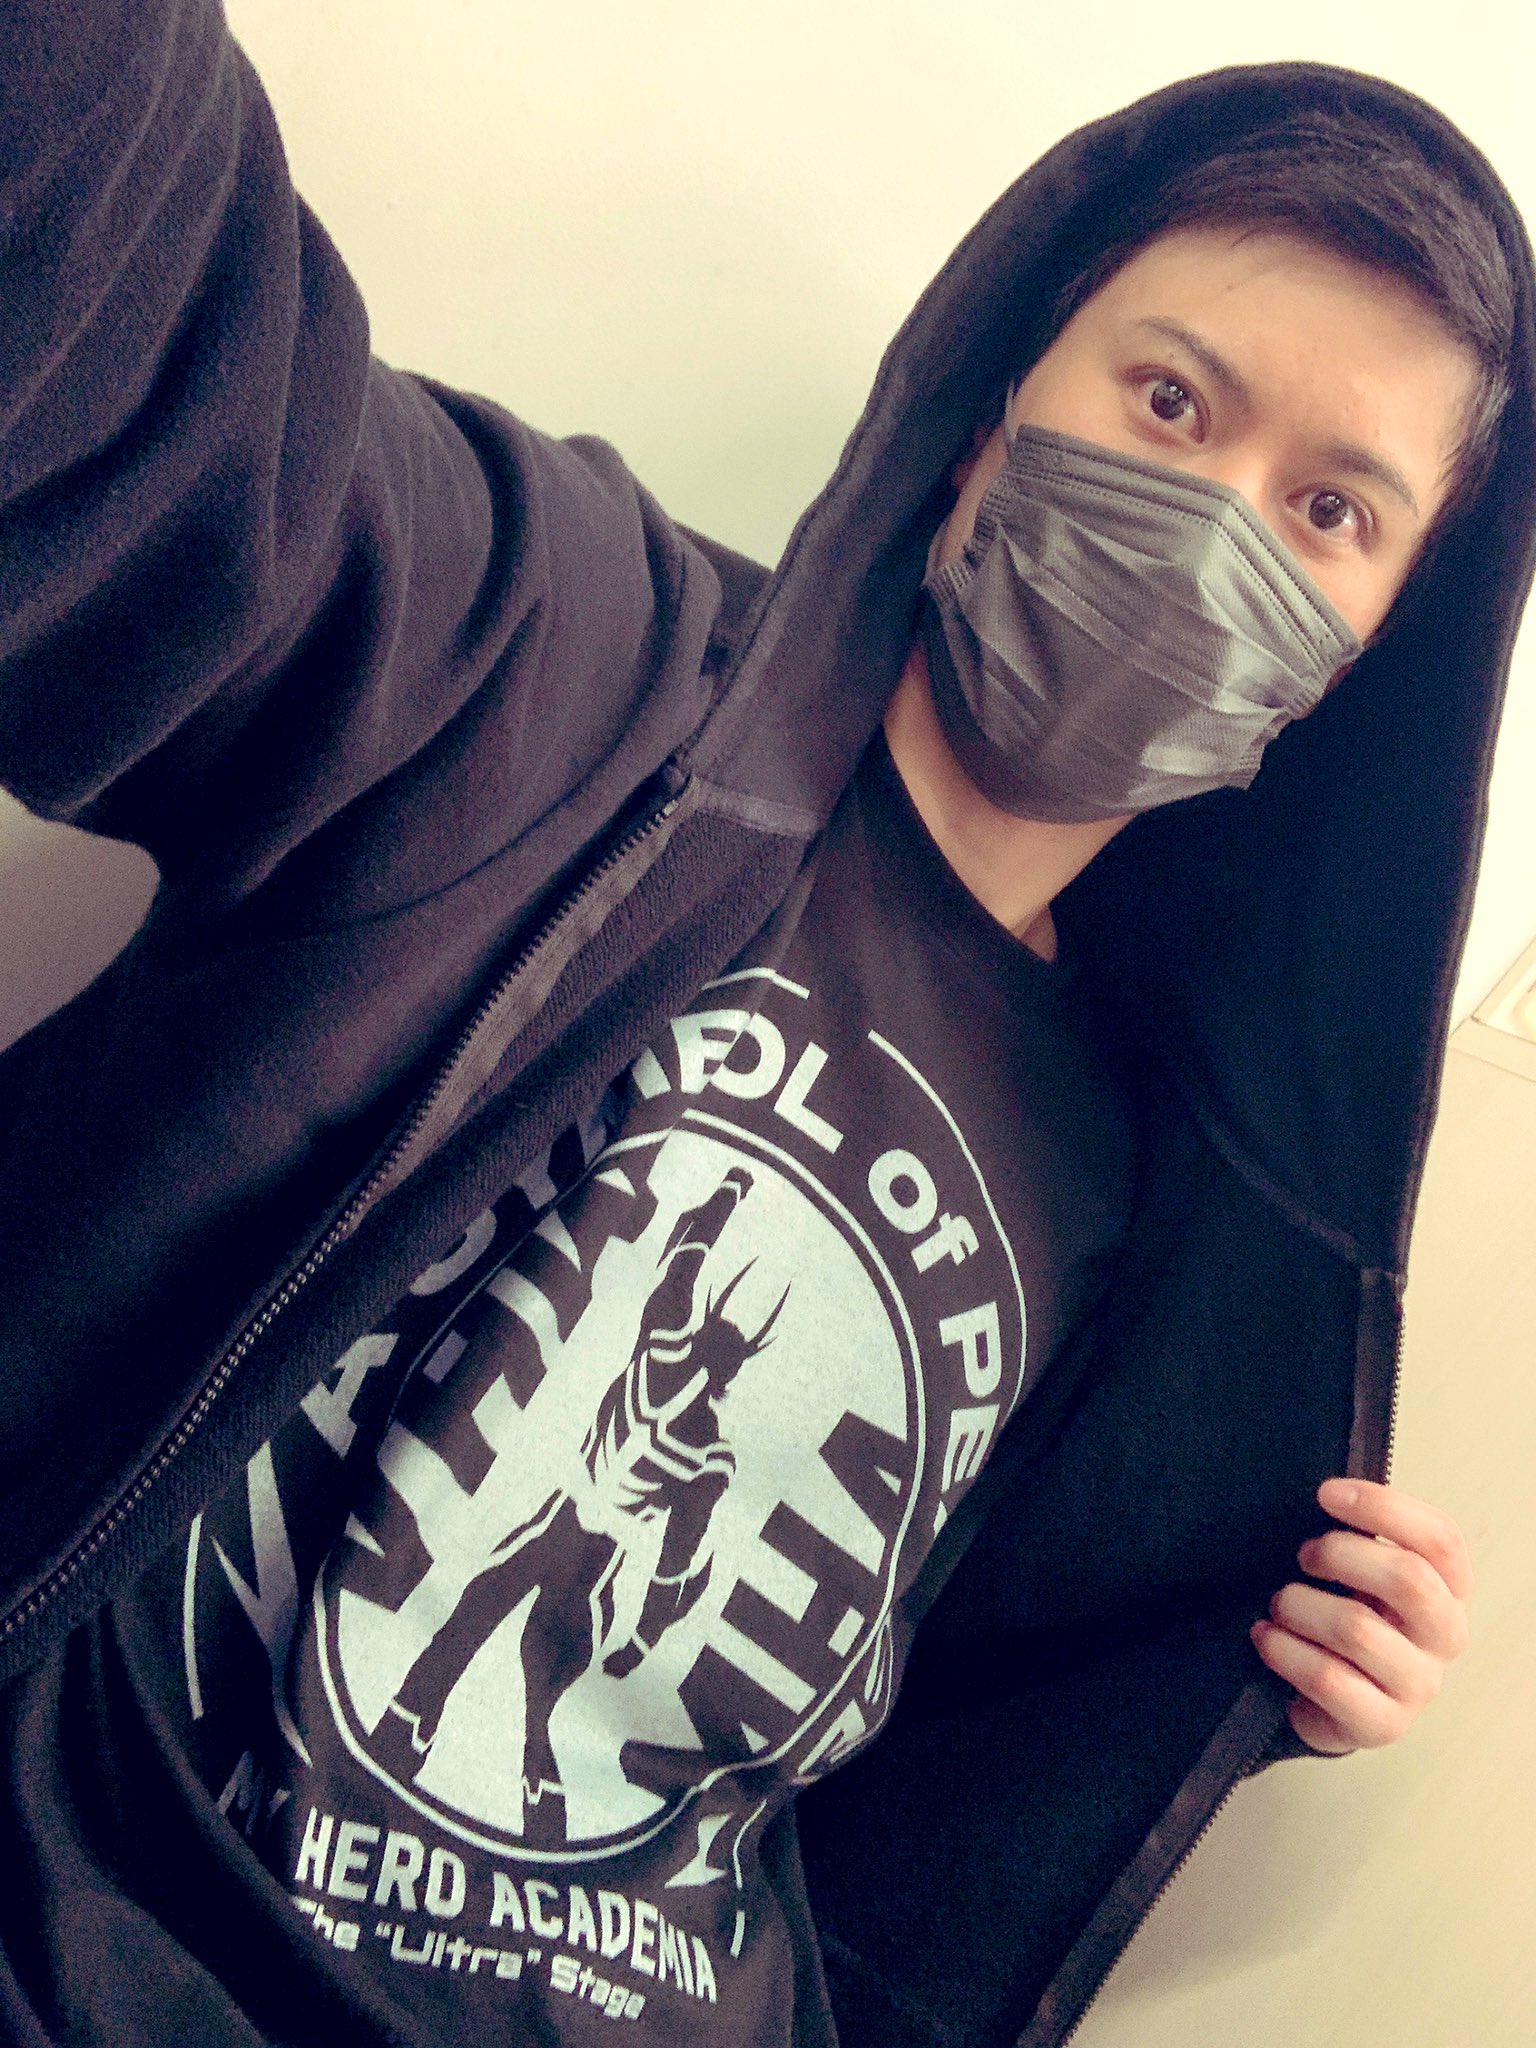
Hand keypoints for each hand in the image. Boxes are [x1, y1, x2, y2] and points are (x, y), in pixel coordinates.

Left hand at [1248, 1477, 1474, 1754]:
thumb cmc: (1348, 1617)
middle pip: (1408, 1579)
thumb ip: (1361, 1539)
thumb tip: (1324, 1497)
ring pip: (1357, 1628)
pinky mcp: (1383, 1724)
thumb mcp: (1363, 1573)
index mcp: (1450, 1588)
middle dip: (1339, 1554)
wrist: (1332, 1701)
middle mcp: (1445, 1636)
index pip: (1440, 1538)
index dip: (1383, 1507)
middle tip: (1301, 1556)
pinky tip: (1266, 1636)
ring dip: (1299, 1605)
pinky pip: (1327, 1678)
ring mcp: (1418, 1685)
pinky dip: (1284, 1650)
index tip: (1325, 1493)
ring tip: (1278, 1603)